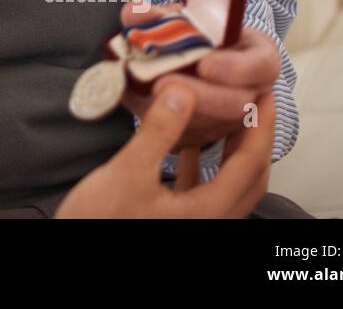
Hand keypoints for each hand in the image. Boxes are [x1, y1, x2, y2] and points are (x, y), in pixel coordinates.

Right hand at [56, 87, 275, 217]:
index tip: (264, 90)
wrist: (77, 251)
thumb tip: (182, 90)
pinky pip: (205, 188)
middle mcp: (212, 221)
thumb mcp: (128, 173)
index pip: (251, 162)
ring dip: (233, 149)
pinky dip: (205, 163)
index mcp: (209, 212)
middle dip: (256, 136)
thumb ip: (158, 132)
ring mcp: (196, 223)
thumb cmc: (101, 221)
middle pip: (250, 175)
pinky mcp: (176, 220)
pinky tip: (188, 142)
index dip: (262, 124)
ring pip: (230, 182)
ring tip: (227, 112)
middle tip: (254, 98)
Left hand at [118, 1, 281, 149]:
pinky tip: (143, 105)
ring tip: (145, 93)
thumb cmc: (190, 33)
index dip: (237, 69)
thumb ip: (158, 15)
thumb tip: (136, 12)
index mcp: (258, 58)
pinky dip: (165, 123)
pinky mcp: (208, 136)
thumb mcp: (179, 16)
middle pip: (238, 104)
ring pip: (212, 126)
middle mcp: (253, 93)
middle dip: (200, 97)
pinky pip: (191, 138)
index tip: (204, 65)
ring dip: (178, 112)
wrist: (179, 58)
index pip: (263, 66)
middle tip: (161, 84)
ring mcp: (233, 119)